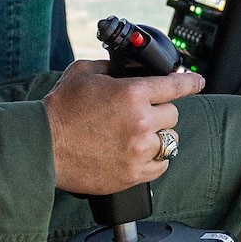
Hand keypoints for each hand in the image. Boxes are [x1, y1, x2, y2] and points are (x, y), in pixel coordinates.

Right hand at [43, 58, 204, 194]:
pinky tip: (139, 153)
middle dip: (160, 111)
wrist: (43, 147)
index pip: (175, 85)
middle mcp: (141, 122)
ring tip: (137, 136)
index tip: (197, 81)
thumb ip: (112, 66)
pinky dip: (154, 159)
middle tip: (141, 114)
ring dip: (158, 136)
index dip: (189, 81)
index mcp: (132, 93)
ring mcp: (139, 151)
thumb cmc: (60, 110)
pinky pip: (161, 165)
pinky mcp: (133, 174)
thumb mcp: (84, 72)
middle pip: (173, 115)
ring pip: (170, 141)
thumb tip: (128, 67)